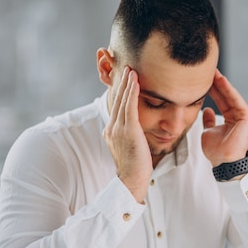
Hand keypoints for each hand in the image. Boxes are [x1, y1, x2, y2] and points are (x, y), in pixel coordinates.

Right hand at [103, 67, 151, 202]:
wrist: (131, 180)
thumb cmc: (135, 168)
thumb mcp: (130, 148)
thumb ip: (130, 137)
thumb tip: (136, 132)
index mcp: (111, 131)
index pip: (116, 107)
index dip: (120, 92)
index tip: (124, 79)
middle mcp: (112, 128)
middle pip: (117, 100)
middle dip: (121, 83)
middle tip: (126, 67)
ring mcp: (118, 129)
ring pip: (123, 101)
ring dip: (127, 84)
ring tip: (131, 69)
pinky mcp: (128, 131)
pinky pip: (130, 107)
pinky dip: (132, 92)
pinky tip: (135, 81)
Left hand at [201, 70, 247, 167]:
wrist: (224, 162)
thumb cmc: (217, 152)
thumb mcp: (208, 132)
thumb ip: (208, 121)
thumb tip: (206, 110)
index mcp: (230, 120)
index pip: (220, 101)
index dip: (212, 90)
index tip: (202, 79)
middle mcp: (238, 117)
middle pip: (226, 96)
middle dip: (216, 83)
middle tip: (207, 70)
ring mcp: (244, 117)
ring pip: (231, 96)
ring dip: (222, 84)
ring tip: (212, 72)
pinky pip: (237, 101)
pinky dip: (229, 90)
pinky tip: (221, 80)